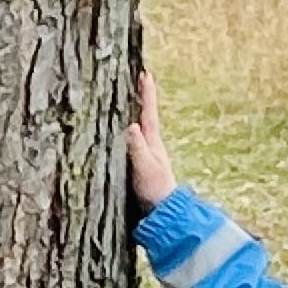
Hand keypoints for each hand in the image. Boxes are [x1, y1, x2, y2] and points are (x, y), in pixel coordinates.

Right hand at [126, 67, 178, 211]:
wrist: (162, 213)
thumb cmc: (154, 190)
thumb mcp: (145, 168)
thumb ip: (137, 148)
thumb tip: (131, 126)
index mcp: (152, 142)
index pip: (148, 112)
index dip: (146, 94)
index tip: (145, 74)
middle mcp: (150, 145)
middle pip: (145, 115)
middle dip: (141, 97)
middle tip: (138, 78)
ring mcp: (146, 155)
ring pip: (140, 127)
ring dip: (135, 112)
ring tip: (131, 98)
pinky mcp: (140, 165)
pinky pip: (133, 141)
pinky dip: (129, 130)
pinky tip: (125, 130)